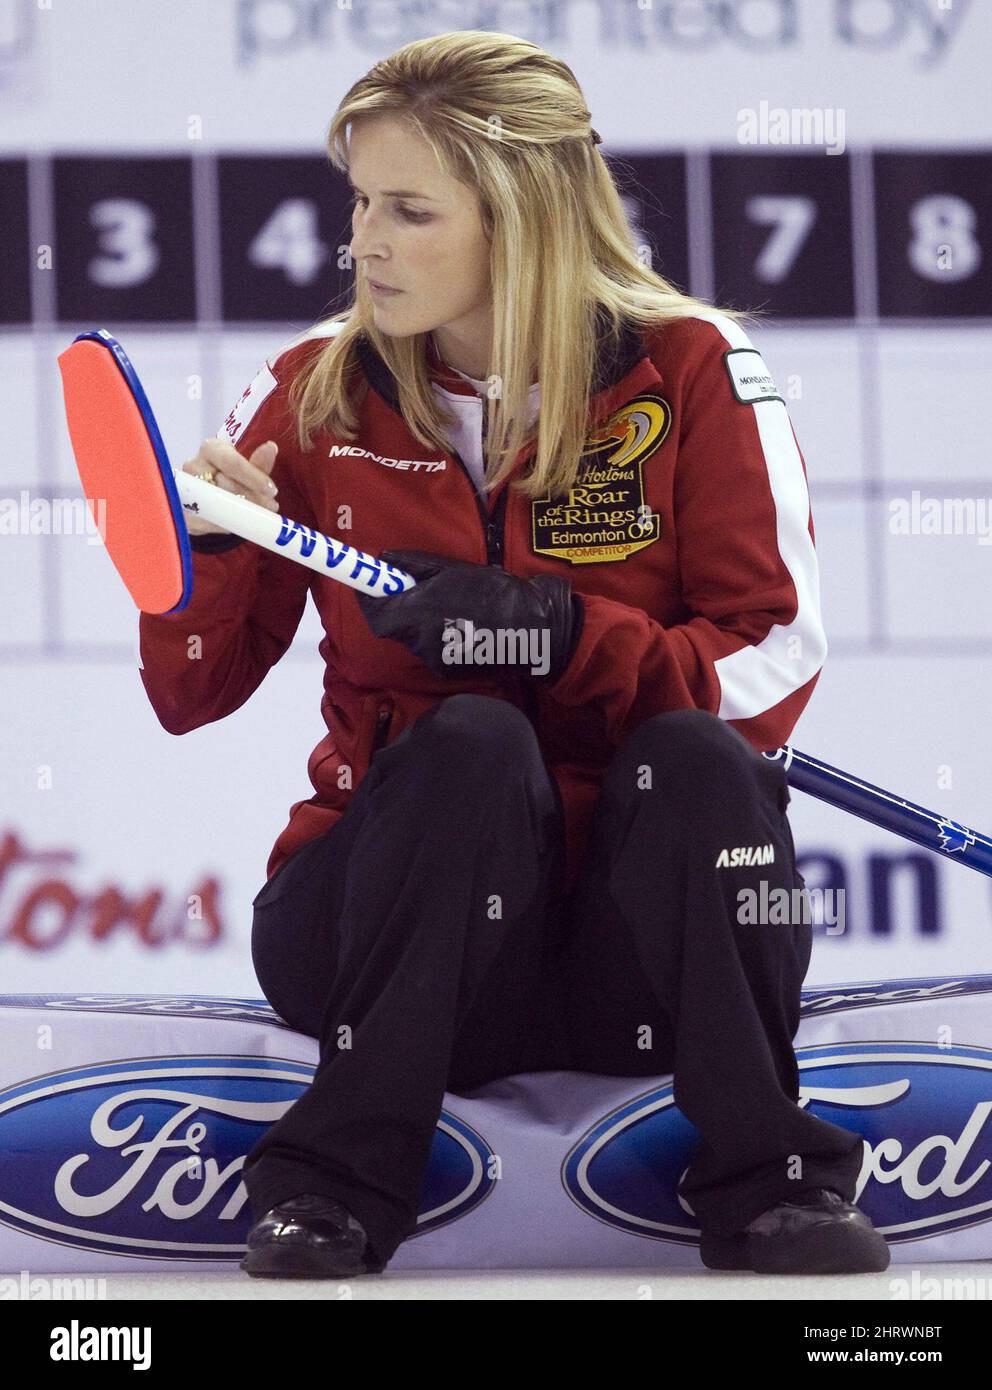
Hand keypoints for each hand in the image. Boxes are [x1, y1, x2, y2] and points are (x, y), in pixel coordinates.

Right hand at [181, 438, 280, 534]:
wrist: (206, 494)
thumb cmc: (230, 476)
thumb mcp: (247, 469)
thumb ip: (259, 463)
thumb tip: (271, 447)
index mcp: (211, 449)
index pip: (232, 462)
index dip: (253, 477)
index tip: (272, 491)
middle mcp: (193, 464)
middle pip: (225, 485)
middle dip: (251, 498)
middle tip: (269, 508)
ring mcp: (183, 488)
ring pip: (215, 503)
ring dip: (239, 513)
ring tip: (256, 516)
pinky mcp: (181, 511)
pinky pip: (204, 521)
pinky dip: (223, 524)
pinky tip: (235, 524)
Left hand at [355, 549, 583, 683]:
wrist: (531, 628)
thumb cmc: (495, 592)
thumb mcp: (452, 568)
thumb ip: (413, 566)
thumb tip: (385, 561)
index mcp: (418, 612)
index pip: (375, 613)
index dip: (370, 599)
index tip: (374, 585)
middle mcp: (420, 640)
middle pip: (393, 625)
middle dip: (399, 608)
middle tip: (419, 590)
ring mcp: (433, 658)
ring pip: (413, 637)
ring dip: (420, 622)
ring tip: (451, 606)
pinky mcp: (446, 669)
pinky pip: (431, 649)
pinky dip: (438, 635)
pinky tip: (462, 624)